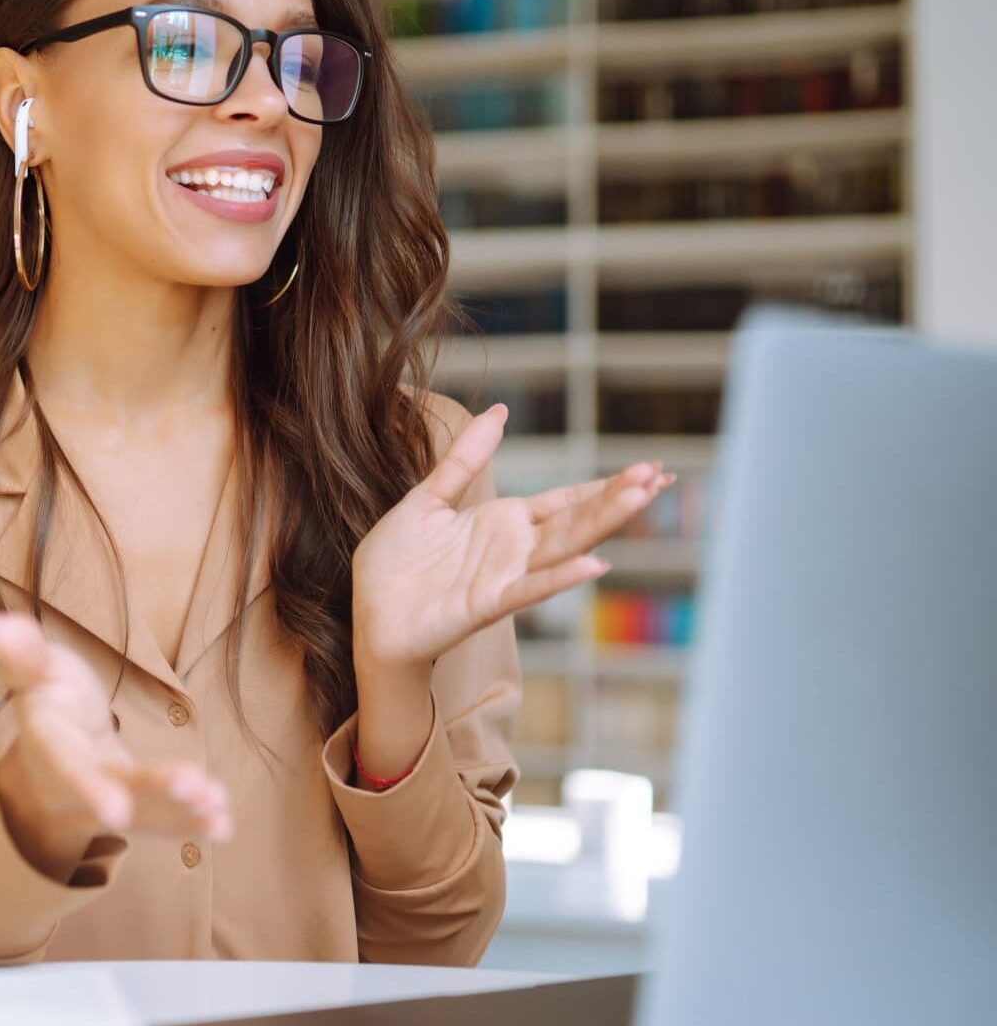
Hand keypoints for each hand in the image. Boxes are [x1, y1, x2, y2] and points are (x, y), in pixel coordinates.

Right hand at [0, 613, 231, 880]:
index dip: (89, 789)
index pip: (67, 769)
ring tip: (218, 808)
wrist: (53, 747)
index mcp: (49, 746)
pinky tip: (223, 823)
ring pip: (144, 812)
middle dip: (152, 793)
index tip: (117, 812)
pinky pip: (163, 819)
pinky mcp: (137, 806)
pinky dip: (193, 820)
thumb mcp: (35, 672)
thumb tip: (0, 622)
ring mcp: (109, 799)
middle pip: (114, 790)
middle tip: (192, 787)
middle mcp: (77, 783)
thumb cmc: (48, 698)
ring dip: (182, 810)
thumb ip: (25, 653)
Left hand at [352, 403, 674, 666]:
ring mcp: (503, 578)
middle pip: (575, 520)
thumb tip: (499, 411)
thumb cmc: (394, 565)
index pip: (566, 501)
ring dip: (600, 524)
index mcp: (502, 523)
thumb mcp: (428, 498)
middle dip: (616, 498)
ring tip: (640, 499)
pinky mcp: (485, 605)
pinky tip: (593, 564)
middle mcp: (512, 550)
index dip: (604, 485)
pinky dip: (559, 578)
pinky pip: (528, 590)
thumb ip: (463, 459)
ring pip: (563, 548)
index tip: (647, 468)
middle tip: (659, 474)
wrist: (365, 614)